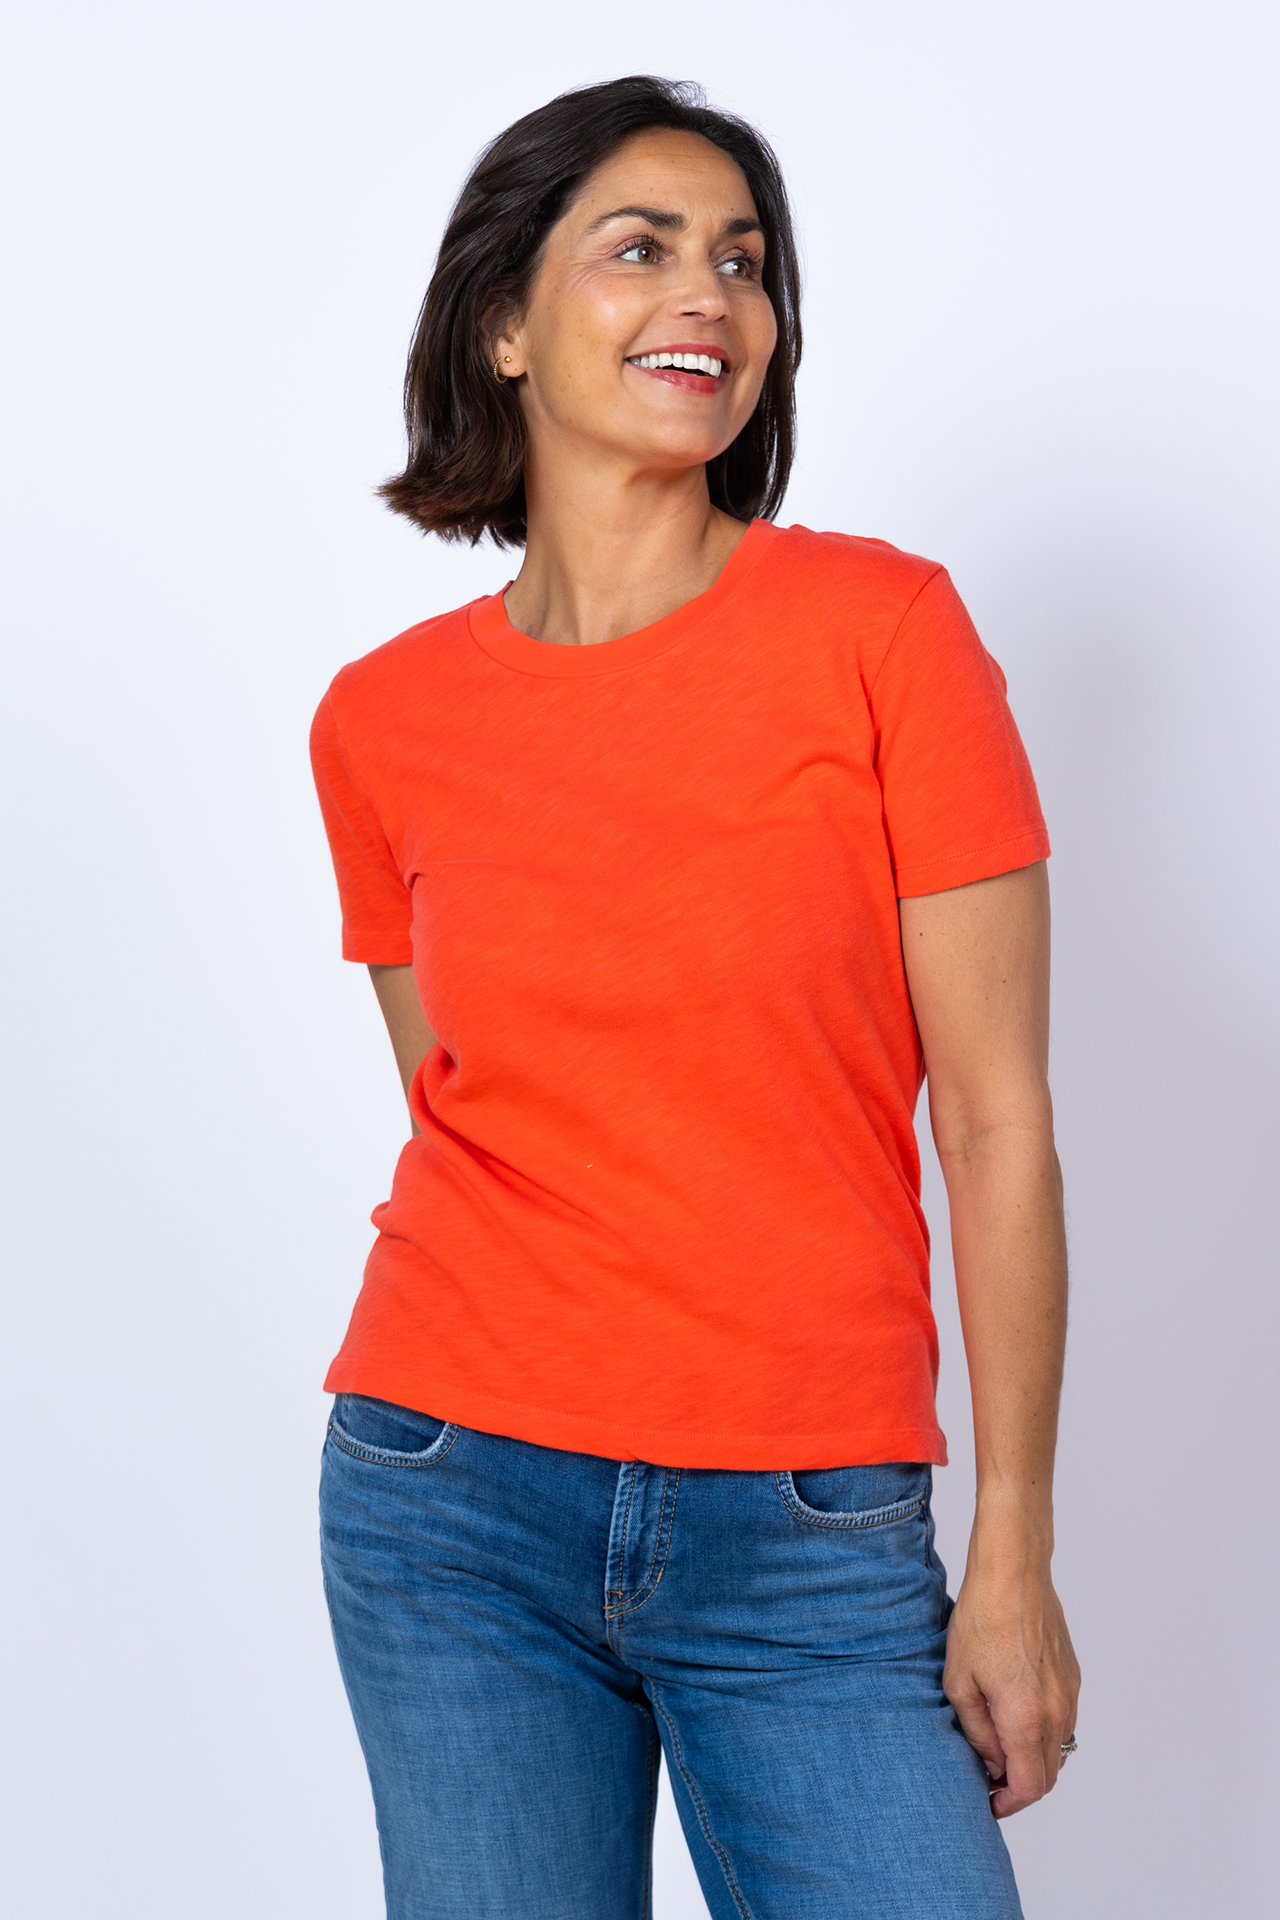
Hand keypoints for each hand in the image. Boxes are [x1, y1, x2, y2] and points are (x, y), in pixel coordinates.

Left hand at [943, 1528, 1080, 1818]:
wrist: (1014, 1572)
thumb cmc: (982, 1619)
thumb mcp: (960, 1681)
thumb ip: (977, 1732)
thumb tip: (990, 1762)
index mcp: (1026, 1719)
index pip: (1029, 1786)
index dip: (1008, 1804)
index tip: (988, 1802)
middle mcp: (1057, 1712)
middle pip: (1049, 1775)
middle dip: (1020, 1787)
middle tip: (989, 1780)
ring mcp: (1070, 1694)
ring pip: (1059, 1749)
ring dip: (1034, 1760)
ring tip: (999, 1748)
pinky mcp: (1073, 1676)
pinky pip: (1064, 1721)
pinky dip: (1044, 1733)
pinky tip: (1015, 1714)